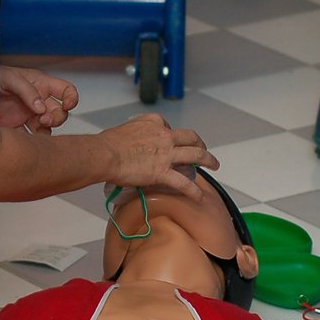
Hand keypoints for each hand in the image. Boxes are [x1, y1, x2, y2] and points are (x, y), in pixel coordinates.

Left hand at [0, 65, 78, 132]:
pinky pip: (32, 139)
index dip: (71, 98)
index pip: (64, 90)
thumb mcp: (10, 78)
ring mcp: (26, 116)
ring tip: (35, 128)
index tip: (68, 106)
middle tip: (42, 119)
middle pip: (58, 112)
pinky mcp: (16, 129)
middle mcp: (35, 101)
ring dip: (45, 130)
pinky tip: (27, 138)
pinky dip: (33, 142)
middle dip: (55, 117)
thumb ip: (27, 90)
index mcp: (39, 85)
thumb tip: (40, 106)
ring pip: (48, 127)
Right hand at [99, 113, 217, 199]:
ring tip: (215, 165)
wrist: (104, 154)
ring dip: (208, 160)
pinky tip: (200, 196)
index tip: (171, 141)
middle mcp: (164, 136)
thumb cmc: (108, 143)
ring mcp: (166, 154)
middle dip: (200, 144)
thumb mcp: (125, 128)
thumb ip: (136, 132)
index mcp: (154, 123)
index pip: (169, 127)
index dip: (172, 135)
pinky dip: (194, 191)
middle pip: (190, 138)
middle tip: (203, 150)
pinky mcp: (163, 172)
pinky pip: (183, 183)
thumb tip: (135, 143)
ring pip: (196, 156)